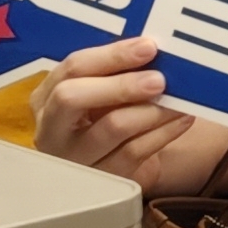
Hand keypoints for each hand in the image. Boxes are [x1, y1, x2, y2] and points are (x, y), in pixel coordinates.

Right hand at [30, 34, 227, 194]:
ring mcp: (74, 158)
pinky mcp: (102, 180)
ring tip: (179, 100)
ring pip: (111, 127)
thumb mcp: (97, 95)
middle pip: (73, 97)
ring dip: (152, 110)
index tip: (148, 47)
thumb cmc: (104, 118)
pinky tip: (182, 119)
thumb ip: (114, 73)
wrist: (112, 165)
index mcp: (46, 98)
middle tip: (159, 79)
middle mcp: (51, 129)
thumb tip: (152, 49)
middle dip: (120, 84)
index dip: (110, 55)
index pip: (71, 68)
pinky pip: (136, 152)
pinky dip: (164, 132)